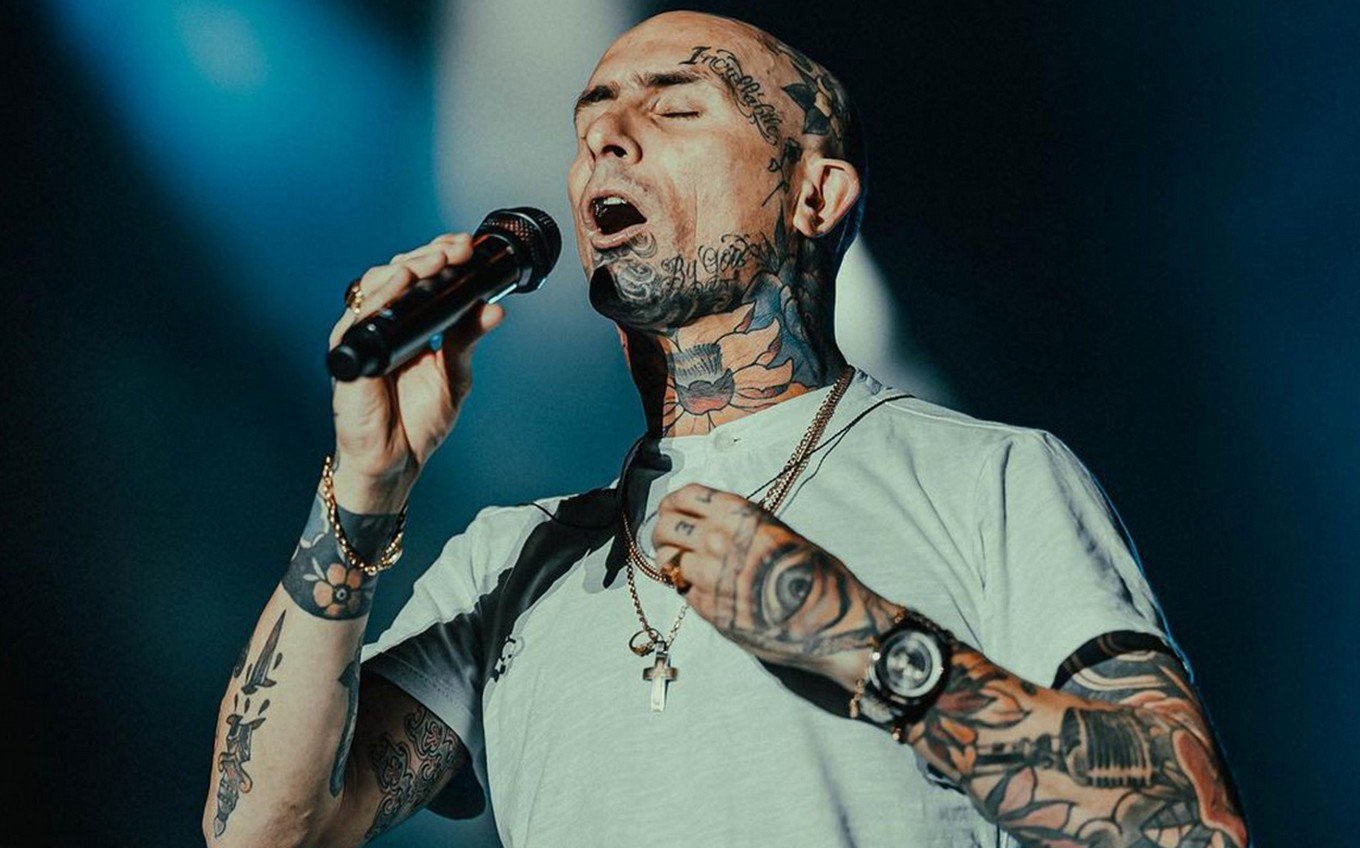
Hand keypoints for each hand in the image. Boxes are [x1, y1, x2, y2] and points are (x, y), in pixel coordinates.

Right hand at [328, 233, 503, 511]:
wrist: (398, 460)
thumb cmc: (417, 420)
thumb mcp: (454, 372)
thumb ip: (467, 338)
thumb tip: (495, 309)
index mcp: (408, 323)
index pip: (420, 277)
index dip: (440, 257)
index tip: (466, 247)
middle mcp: (383, 323)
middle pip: (397, 273)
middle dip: (427, 256)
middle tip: (456, 250)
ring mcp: (363, 336)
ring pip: (375, 286)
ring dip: (406, 268)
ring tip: (435, 261)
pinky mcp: (348, 353)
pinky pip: (360, 317)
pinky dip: (381, 296)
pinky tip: (400, 283)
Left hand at [651, 484, 899, 686]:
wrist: (831, 621)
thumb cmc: (814, 575)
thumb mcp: (779, 532)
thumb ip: (741, 524)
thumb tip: (710, 521)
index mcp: (738, 514)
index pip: (684, 496)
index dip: (672, 503)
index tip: (670, 510)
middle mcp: (718, 539)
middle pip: (665, 527)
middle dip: (662, 533)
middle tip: (668, 541)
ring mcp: (710, 576)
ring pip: (666, 561)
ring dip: (670, 563)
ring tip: (681, 568)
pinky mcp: (709, 610)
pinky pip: (682, 592)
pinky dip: (686, 589)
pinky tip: (702, 590)